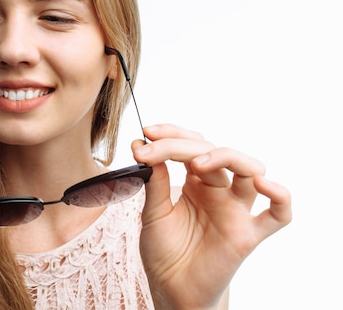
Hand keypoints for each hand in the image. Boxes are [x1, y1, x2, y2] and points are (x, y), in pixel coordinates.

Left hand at [133, 124, 291, 309]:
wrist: (171, 289)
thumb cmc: (165, 252)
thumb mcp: (153, 212)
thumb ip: (154, 181)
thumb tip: (142, 145)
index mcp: (196, 182)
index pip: (192, 145)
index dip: (171, 135)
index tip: (146, 134)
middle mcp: (219, 190)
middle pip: (215, 152)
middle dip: (183, 145)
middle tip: (153, 149)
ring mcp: (235, 210)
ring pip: (250, 170)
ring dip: (226, 157)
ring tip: (196, 164)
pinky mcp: (248, 234)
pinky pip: (279, 214)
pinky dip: (280, 196)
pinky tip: (264, 184)